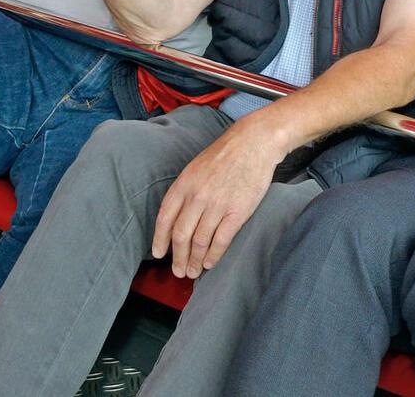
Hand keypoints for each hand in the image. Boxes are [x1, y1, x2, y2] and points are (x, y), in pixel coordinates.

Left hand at [151, 120, 283, 277]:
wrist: (254, 142)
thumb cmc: (225, 154)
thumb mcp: (196, 167)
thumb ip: (185, 190)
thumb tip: (177, 216)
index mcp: (184, 184)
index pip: (165, 218)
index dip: (160, 239)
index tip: (159, 254)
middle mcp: (197, 196)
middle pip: (181, 235)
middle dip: (178, 257)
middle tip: (178, 271)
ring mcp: (217, 205)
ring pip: (200, 242)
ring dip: (195, 261)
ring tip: (193, 271)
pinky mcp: (237, 211)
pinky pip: (221, 240)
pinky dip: (213, 255)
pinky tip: (210, 263)